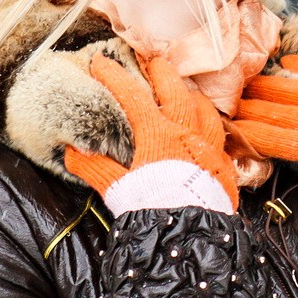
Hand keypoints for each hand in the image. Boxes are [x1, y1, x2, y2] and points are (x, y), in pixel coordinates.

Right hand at [64, 53, 240, 211]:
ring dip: (192, 97)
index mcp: (158, 135)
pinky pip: (220, 139)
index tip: (100, 61)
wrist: (189, 236)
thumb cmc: (152, 208)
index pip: (132, 96)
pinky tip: (207, 132)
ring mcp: (210, 149)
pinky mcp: (225, 168)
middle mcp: (187, 134)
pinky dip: (211, 129)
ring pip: (205, 110)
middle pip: (176, 91)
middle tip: (152, 62)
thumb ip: (94, 168)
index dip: (114, 76)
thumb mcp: (117, 189)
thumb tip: (72, 152)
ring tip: (185, 92)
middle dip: (161, 72)